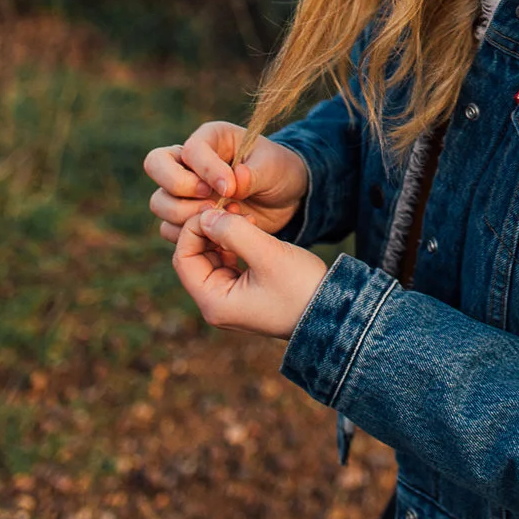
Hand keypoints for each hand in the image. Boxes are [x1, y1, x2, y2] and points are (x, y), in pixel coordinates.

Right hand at [144, 120, 308, 242]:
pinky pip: (169, 229)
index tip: (230, 189)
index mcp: (209, 139)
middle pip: (155, 165)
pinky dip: (189, 236)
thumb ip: (253, 174)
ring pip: (159, 201)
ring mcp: (184, 190)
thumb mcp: (273, 167)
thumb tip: (235, 180)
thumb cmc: (278, 172)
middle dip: (179, 187)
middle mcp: (188, 162)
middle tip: (211, 202)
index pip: (190, 149)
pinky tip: (219, 237)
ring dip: (185, 215)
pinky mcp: (187, 217)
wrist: (285, 200)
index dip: (206, 170)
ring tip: (221, 220)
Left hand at [173, 206, 329, 339]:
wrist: (334, 312)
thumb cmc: (302, 287)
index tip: (215, 208)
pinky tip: (248, 225)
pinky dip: (232, 241)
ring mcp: (229, 298)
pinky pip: (225, 260)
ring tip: (241, 213)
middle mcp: (216, 304)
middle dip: (206, 228)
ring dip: (220, 232)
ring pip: (209, 255)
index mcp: (214, 302)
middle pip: (193, 256)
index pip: (184, 258)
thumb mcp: (268, 254)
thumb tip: (205, 215)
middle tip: (227, 206)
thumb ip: (233, 232)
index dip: (193, 228)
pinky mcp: (243, 291)